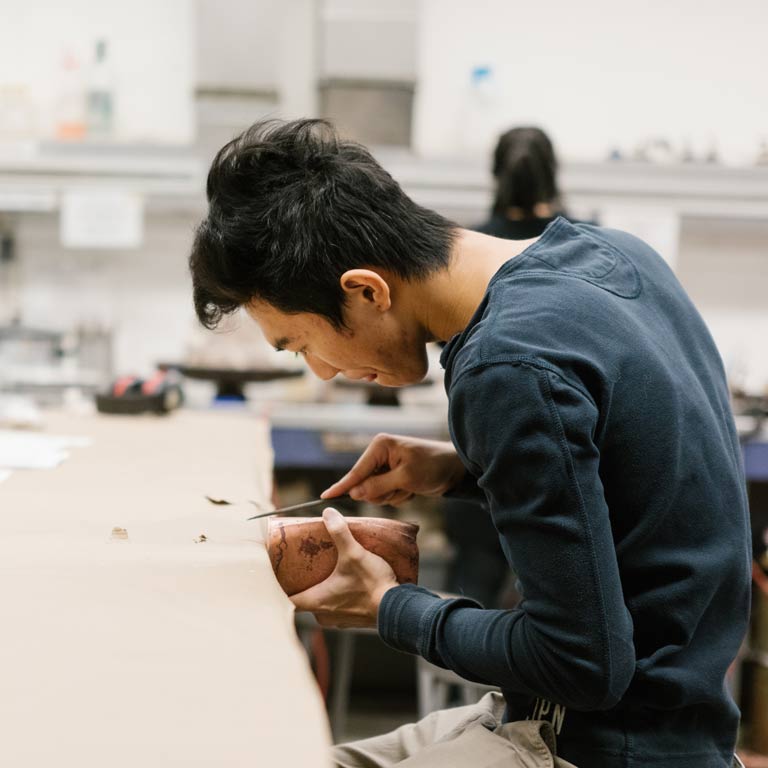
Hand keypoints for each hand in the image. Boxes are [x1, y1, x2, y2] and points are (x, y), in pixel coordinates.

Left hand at [290, 508, 398, 627]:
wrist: (398, 608)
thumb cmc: (373, 586)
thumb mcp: (354, 553)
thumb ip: (340, 532)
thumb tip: (328, 513)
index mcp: (317, 601)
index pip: (287, 600)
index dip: (279, 588)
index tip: (278, 575)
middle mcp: (324, 613)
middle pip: (304, 600)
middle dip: (304, 584)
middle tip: (304, 566)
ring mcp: (339, 619)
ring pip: (322, 604)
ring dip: (322, 590)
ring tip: (327, 571)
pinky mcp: (353, 619)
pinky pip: (338, 607)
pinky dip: (338, 596)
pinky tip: (346, 583)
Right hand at [321, 434, 466, 505]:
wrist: (454, 469)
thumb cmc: (432, 466)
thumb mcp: (405, 478)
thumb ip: (378, 486)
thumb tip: (355, 493)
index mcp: (380, 446)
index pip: (357, 471)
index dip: (342, 486)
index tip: (325, 497)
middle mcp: (379, 454)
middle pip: (364, 485)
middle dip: (382, 492)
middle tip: (402, 487)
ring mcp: (385, 466)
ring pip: (374, 493)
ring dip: (392, 495)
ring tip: (409, 486)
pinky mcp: (392, 476)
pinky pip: (386, 495)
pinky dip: (398, 496)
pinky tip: (412, 488)